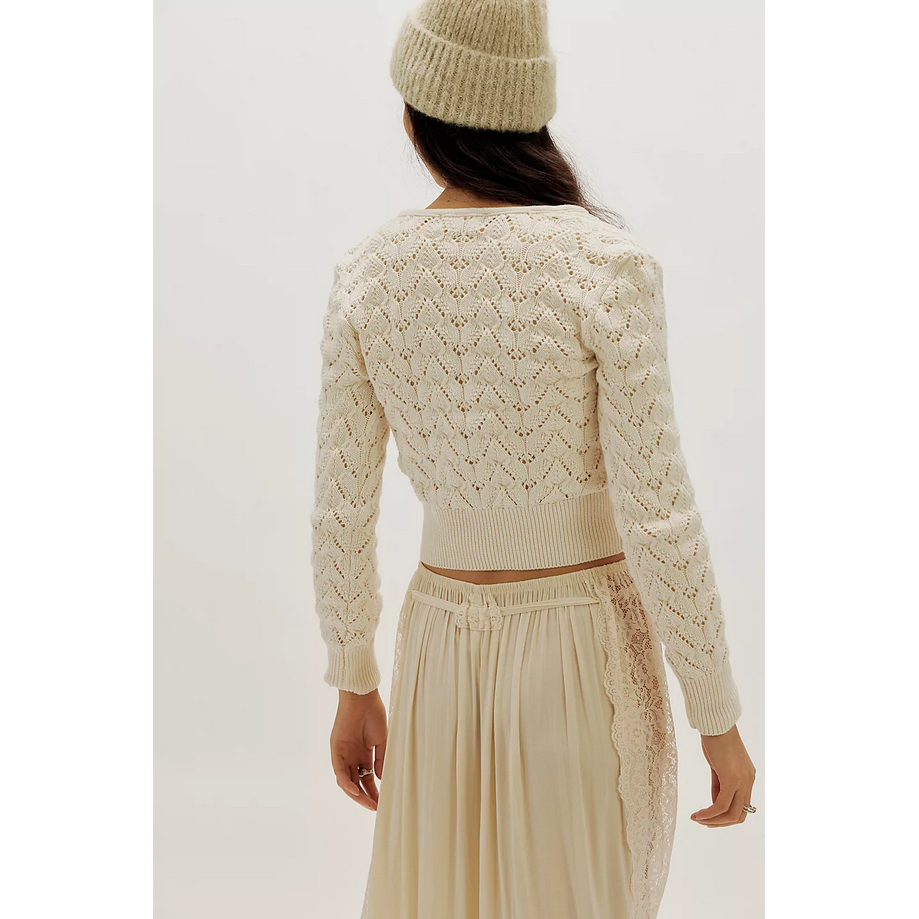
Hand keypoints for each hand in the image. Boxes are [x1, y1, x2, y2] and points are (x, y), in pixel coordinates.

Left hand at [330, 688, 386, 810]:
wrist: (363, 697)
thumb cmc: (374, 714)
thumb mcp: (382, 740)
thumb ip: (381, 759)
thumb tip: (381, 779)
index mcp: (363, 753)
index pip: (367, 778)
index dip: (374, 791)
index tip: (382, 802)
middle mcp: (352, 756)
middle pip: (356, 782)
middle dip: (366, 796)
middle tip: (375, 808)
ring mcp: (343, 753)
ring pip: (347, 780)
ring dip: (356, 794)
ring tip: (368, 803)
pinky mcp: (336, 749)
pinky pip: (340, 771)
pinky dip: (347, 782)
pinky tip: (356, 791)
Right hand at [690, 725, 756, 827]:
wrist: (715, 723)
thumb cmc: (715, 738)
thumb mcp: (718, 765)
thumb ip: (719, 785)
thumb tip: (715, 803)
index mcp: (747, 777)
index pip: (741, 806)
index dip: (726, 816)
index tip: (709, 817)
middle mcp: (749, 781)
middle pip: (739, 815)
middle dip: (721, 823)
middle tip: (704, 822)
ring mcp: (743, 782)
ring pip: (731, 814)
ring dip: (714, 821)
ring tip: (697, 819)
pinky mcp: (732, 780)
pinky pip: (721, 805)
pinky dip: (709, 814)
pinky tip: (697, 815)